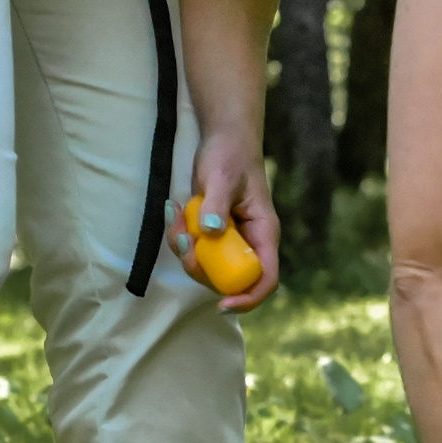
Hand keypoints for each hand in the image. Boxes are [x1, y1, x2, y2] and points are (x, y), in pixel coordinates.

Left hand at [168, 130, 280, 310]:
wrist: (223, 139)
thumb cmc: (230, 155)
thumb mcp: (221, 177)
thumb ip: (216, 204)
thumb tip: (211, 231)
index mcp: (263, 233)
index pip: (266, 278)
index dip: (248, 298)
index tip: (222, 303)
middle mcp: (249, 242)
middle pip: (230, 280)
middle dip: (202, 269)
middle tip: (184, 242)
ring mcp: (230, 240)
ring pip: (208, 266)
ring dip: (185, 250)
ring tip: (176, 214)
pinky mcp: (212, 234)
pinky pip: (195, 249)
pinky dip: (180, 236)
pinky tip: (175, 208)